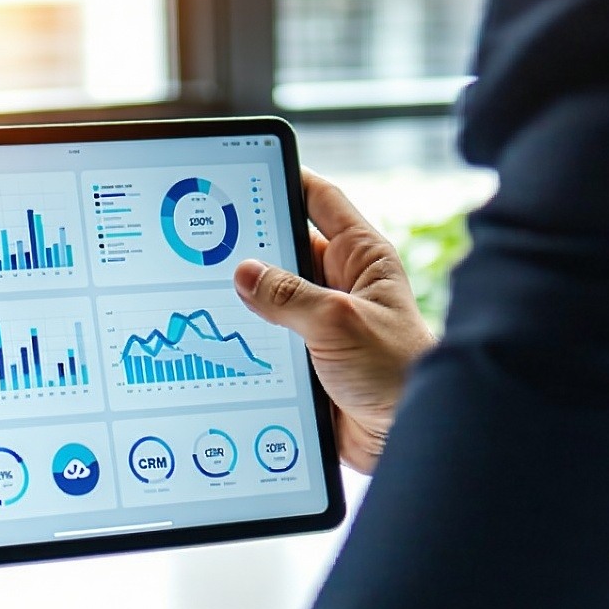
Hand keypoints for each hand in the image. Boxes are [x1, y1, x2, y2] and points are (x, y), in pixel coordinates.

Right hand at [234, 169, 434, 472]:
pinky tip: (218, 336)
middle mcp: (340, 285)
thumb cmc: (396, 373)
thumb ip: (288, 296)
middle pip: (285, 249)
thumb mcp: (338, 323)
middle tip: (205, 236)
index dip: (287, 178)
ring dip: (246, 298)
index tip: (249, 169)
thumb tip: (244, 272)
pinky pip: (270, 337)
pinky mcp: (307, 358)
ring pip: (272, 297)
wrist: (406, 440)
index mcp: (361, 258)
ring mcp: (321, 322)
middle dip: (250, 244)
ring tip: (202, 286)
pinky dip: (248, 336)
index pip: (320, 200)